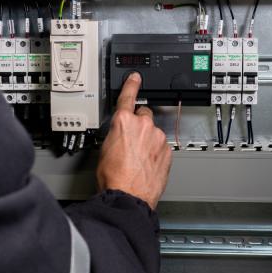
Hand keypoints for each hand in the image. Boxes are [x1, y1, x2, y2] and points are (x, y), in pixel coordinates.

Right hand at [96, 72, 171, 209]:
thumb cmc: (112, 177)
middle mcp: (143, 125)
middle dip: (138, 124)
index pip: (128, 96)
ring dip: (147, 140)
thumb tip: (119, 133)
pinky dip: (155, 151)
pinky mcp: (167, 150)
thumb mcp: (104, 148)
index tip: (136, 77)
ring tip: (137, 158)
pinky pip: (160, 146)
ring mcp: (157, 137)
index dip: (131, 84)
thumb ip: (115, 133)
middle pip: (143, 115)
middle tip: (130, 141)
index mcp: (123, 121)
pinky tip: (146, 163)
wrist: (128, 196)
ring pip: (153, 132)